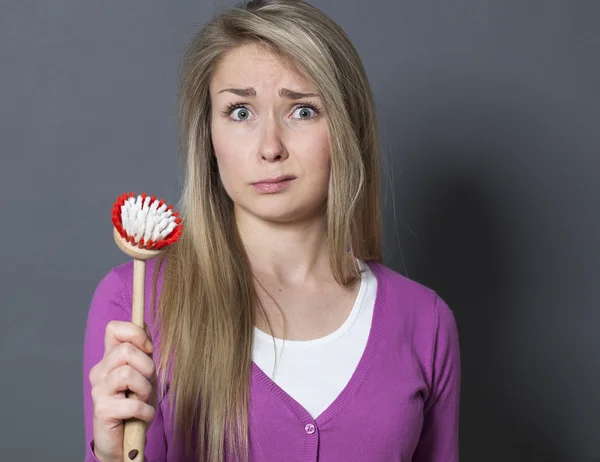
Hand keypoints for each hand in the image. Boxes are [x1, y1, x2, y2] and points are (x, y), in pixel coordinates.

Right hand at [89, 320, 156, 461]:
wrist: (125, 440)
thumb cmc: (136, 405)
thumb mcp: (145, 374)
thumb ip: (143, 352)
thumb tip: (144, 325)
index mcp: (110, 359)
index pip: (113, 328)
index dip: (135, 333)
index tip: (148, 349)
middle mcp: (100, 371)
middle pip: (125, 351)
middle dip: (147, 366)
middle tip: (147, 384)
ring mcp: (99, 390)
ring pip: (128, 373)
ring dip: (146, 390)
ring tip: (143, 401)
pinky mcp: (102, 410)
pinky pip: (132, 403)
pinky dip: (146, 411)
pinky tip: (143, 416)